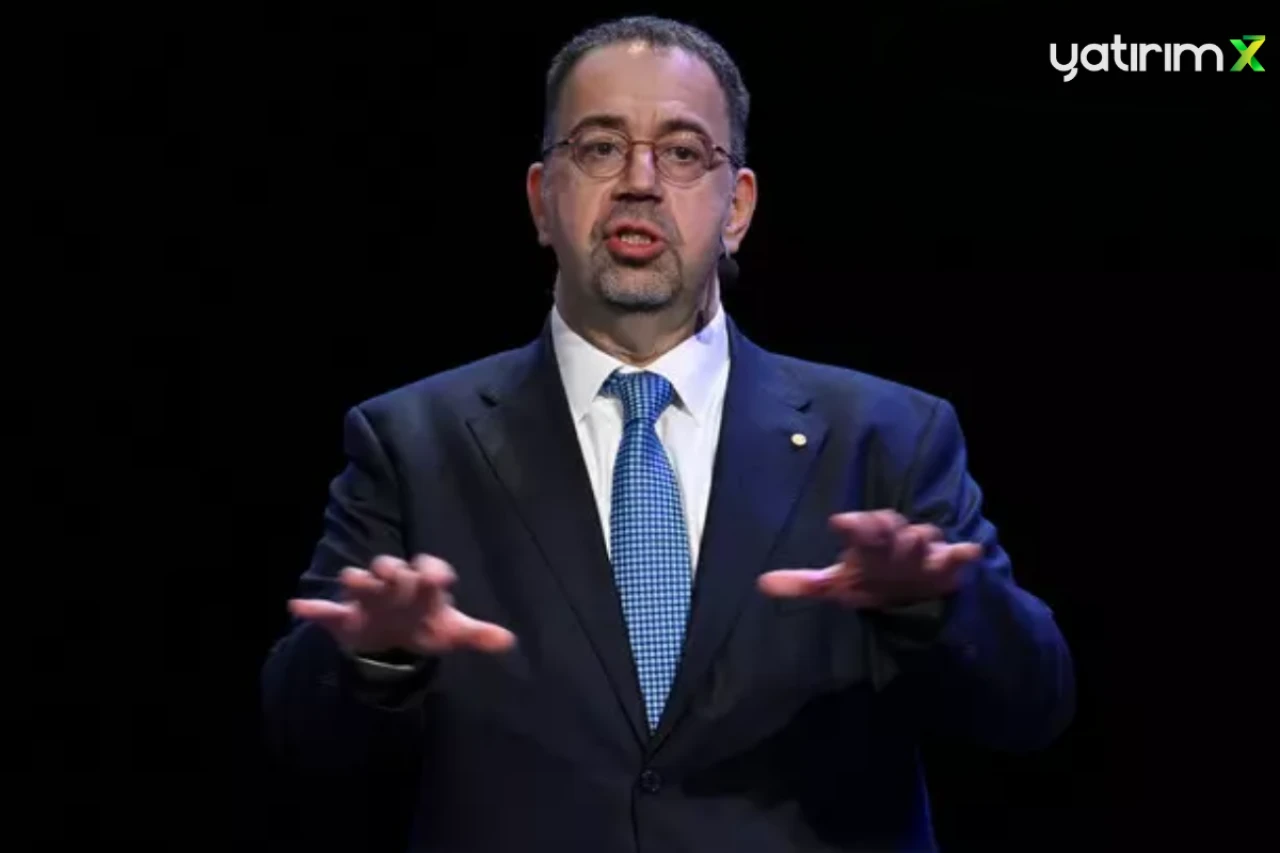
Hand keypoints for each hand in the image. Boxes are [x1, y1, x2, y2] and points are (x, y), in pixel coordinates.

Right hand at [288, 555, 515, 655]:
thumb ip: (478, 634)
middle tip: (393, 573)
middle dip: (393, 569)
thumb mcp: (452, 631)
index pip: (430, 569)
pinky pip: (326, 611)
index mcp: (423, 585)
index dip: (434, 571)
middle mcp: (395, 585)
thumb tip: (508, 641)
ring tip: (352, 581)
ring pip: (359, 582)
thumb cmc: (427, 625)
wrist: (396, 641)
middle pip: (392, 568)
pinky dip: (313, 608)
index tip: (439, 578)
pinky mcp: (345, 616)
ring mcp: (369, 598)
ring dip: (356, 581)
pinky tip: (298, 606)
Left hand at [758, 510, 982, 608]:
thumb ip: (803, 583)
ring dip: (919, 539)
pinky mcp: (945, 565)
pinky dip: (962, 553)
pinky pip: (957, 556)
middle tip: (880, 524)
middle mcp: (893, 541)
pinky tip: (970, 551)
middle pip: (890, 528)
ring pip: (921, 538)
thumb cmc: (871, 578)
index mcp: (867, 541)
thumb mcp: (838, 584)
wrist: (913, 589)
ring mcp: (921, 551)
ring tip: (915, 540)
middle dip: (885, 526)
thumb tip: (762, 584)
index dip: (852, 525)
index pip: (859, 527)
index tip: (840, 522)